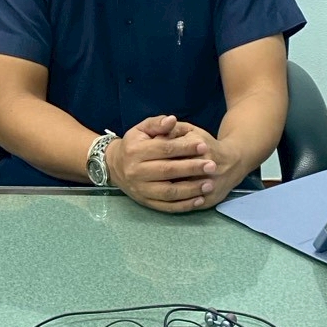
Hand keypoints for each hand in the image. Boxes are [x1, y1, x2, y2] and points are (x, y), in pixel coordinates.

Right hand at [105, 116, 232, 213]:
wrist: (114, 166)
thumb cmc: (134, 144)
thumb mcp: (141, 129)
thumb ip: (157, 124)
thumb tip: (172, 120)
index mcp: (135, 151)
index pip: (164, 149)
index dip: (185, 148)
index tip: (204, 146)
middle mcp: (136, 172)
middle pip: (168, 171)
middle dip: (192, 169)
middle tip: (212, 166)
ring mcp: (141, 189)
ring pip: (168, 193)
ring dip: (191, 190)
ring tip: (209, 184)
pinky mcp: (145, 202)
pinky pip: (166, 207)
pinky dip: (184, 205)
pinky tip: (199, 200)